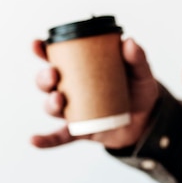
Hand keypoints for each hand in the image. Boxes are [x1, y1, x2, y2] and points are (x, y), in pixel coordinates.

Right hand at [31, 37, 159, 148]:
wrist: (148, 121)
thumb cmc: (139, 91)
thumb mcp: (141, 73)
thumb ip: (137, 58)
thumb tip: (129, 42)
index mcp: (82, 69)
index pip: (57, 57)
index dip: (43, 50)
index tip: (37, 44)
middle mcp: (72, 89)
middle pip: (48, 83)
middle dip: (44, 78)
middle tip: (53, 74)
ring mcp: (74, 111)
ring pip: (53, 107)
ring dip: (50, 103)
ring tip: (58, 98)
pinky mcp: (80, 132)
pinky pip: (59, 138)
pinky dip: (46, 140)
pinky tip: (34, 140)